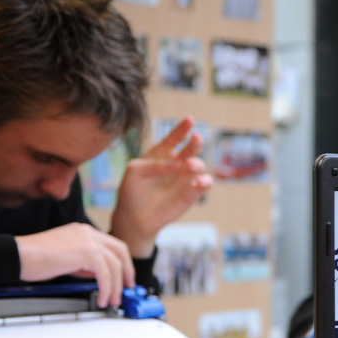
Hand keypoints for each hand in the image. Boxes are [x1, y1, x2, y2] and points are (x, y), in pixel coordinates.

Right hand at [16, 223, 135, 307]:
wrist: (19, 255)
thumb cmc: (35, 258)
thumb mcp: (67, 258)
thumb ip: (85, 263)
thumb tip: (97, 275)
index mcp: (84, 232)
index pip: (113, 245)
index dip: (123, 262)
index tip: (125, 277)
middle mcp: (89, 233)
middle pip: (120, 253)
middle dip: (127, 273)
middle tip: (126, 289)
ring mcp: (89, 241)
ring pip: (115, 266)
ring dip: (116, 286)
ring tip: (112, 300)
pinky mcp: (87, 252)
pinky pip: (105, 274)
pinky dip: (107, 289)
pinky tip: (102, 298)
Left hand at [111, 117, 213, 257]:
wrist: (135, 217)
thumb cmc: (131, 191)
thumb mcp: (134, 172)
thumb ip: (153, 164)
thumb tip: (176, 164)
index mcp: (161, 154)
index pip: (173, 138)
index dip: (182, 129)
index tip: (190, 120)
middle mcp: (176, 163)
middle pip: (191, 149)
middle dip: (195, 142)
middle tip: (196, 138)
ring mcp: (185, 178)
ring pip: (199, 165)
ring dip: (197, 163)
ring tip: (189, 166)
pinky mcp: (192, 193)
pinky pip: (205, 184)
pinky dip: (205, 181)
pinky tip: (198, 182)